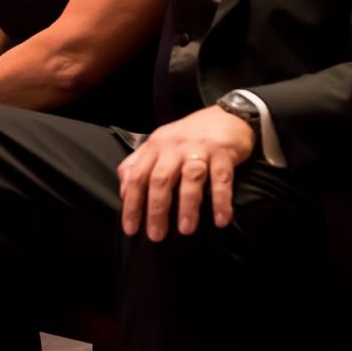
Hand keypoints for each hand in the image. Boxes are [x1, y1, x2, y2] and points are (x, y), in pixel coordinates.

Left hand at [118, 105, 254, 240]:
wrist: (227, 114)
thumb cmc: (189, 136)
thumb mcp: (160, 144)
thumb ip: (138, 164)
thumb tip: (124, 192)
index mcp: (156, 146)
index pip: (137, 176)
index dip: (132, 204)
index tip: (131, 228)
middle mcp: (175, 147)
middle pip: (161, 178)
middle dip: (157, 209)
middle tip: (156, 235)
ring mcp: (200, 148)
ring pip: (190, 177)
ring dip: (188, 205)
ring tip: (186, 230)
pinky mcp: (223, 152)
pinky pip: (222, 178)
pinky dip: (221, 200)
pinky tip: (220, 219)